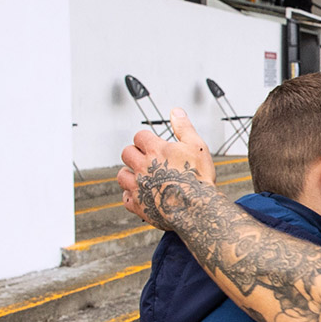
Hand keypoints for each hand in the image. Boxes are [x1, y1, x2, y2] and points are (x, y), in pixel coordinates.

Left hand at [118, 108, 217, 227]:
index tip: (153, 144)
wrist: (197, 209)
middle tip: (147, 159)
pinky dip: (131, 196)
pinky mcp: (138, 205)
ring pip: (121, 175)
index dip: (146, 139)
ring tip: (141, 177)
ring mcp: (138, 186)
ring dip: (129, 174)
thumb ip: (184, 127)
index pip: (140, 136)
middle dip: (135, 154)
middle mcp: (142, 166)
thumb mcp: (197, 146)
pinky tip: (141, 195)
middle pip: (126, 153)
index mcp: (155, 150)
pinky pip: (125, 199)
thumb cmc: (199, 178)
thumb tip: (176, 111)